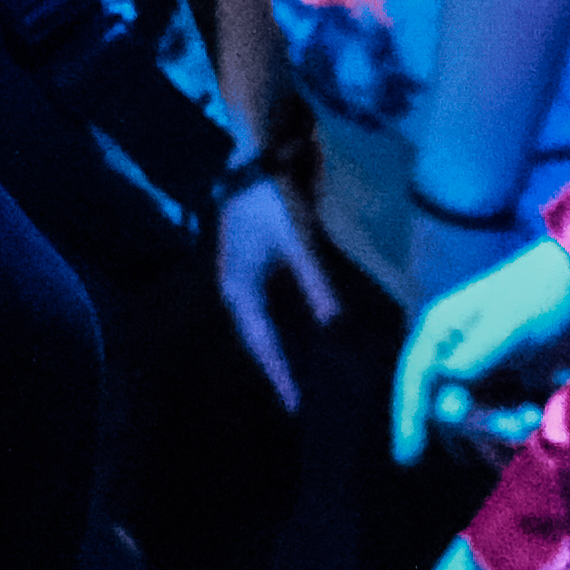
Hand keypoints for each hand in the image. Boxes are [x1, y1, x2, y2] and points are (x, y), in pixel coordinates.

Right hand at [214, 162, 356, 408]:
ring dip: (273, 351)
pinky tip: (293, 338)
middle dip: (274, 369)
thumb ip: (316, 285)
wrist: (251, 162)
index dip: (279, 375)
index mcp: (241, 289)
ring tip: (294, 378)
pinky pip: (261, 311)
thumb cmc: (272, 203)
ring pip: (257, 327)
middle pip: (255, 340)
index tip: (294, 406)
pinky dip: (275, 329)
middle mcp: (234, 290)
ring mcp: (238, 278)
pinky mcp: (247, 268)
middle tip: (295, 401)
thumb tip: (335, 327)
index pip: (263, 343)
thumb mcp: (298, 243)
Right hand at [388, 235, 569, 465]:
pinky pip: (504, 417)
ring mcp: (485, 370)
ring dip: (502, 428)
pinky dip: (517, 425)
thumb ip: (474, 362)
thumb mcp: (508, 324)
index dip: (408, 418)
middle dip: (480, 424)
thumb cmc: (540, 295)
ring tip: (534, 417)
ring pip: (478, 418)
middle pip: (449, 407)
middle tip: (519, 424)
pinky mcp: (513, 382)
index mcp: (444, 331)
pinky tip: (538, 416)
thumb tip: (443, 406)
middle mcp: (457, 353)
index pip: (415, 379)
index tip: (408, 459)